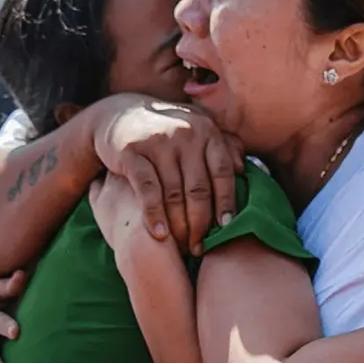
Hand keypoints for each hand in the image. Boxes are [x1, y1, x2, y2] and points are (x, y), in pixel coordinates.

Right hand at [93, 95, 244, 255]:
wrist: (120, 114)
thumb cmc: (169, 131)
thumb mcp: (198, 130)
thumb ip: (223, 145)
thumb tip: (243, 168)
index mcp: (207, 131)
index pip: (222, 171)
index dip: (227, 202)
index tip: (228, 228)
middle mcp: (186, 134)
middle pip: (199, 188)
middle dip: (201, 223)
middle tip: (201, 247)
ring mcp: (158, 142)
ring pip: (174, 194)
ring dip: (179, 226)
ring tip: (183, 248)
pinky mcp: (132, 152)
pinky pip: (147, 190)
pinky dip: (154, 215)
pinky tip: (160, 235)